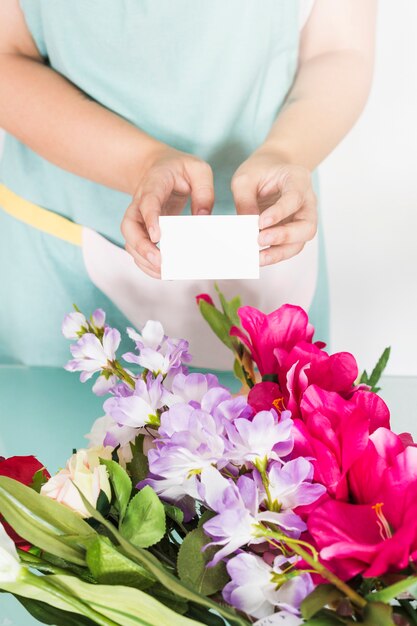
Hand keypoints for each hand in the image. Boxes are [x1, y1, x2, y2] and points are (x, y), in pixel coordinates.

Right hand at [121, 145, 213, 277]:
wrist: (159, 167)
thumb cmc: (180, 169)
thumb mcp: (198, 169)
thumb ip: (204, 190)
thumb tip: (203, 218)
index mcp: (154, 184)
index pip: (147, 202)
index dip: (150, 219)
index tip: (158, 237)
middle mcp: (140, 202)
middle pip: (129, 226)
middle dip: (141, 246)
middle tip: (159, 261)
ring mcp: (138, 218)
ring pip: (130, 241)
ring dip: (143, 259)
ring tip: (163, 273)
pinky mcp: (142, 230)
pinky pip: (137, 249)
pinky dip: (146, 263)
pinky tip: (162, 273)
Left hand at [231, 148, 317, 266]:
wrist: (269, 172)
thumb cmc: (259, 172)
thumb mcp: (245, 179)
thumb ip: (245, 201)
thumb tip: (245, 228)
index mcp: (298, 179)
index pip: (295, 198)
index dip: (279, 212)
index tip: (261, 222)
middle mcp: (307, 201)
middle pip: (307, 226)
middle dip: (284, 236)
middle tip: (260, 240)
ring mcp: (303, 218)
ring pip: (301, 241)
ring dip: (280, 252)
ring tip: (259, 257)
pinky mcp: (295, 232)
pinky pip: (290, 247)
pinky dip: (276, 254)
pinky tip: (260, 258)